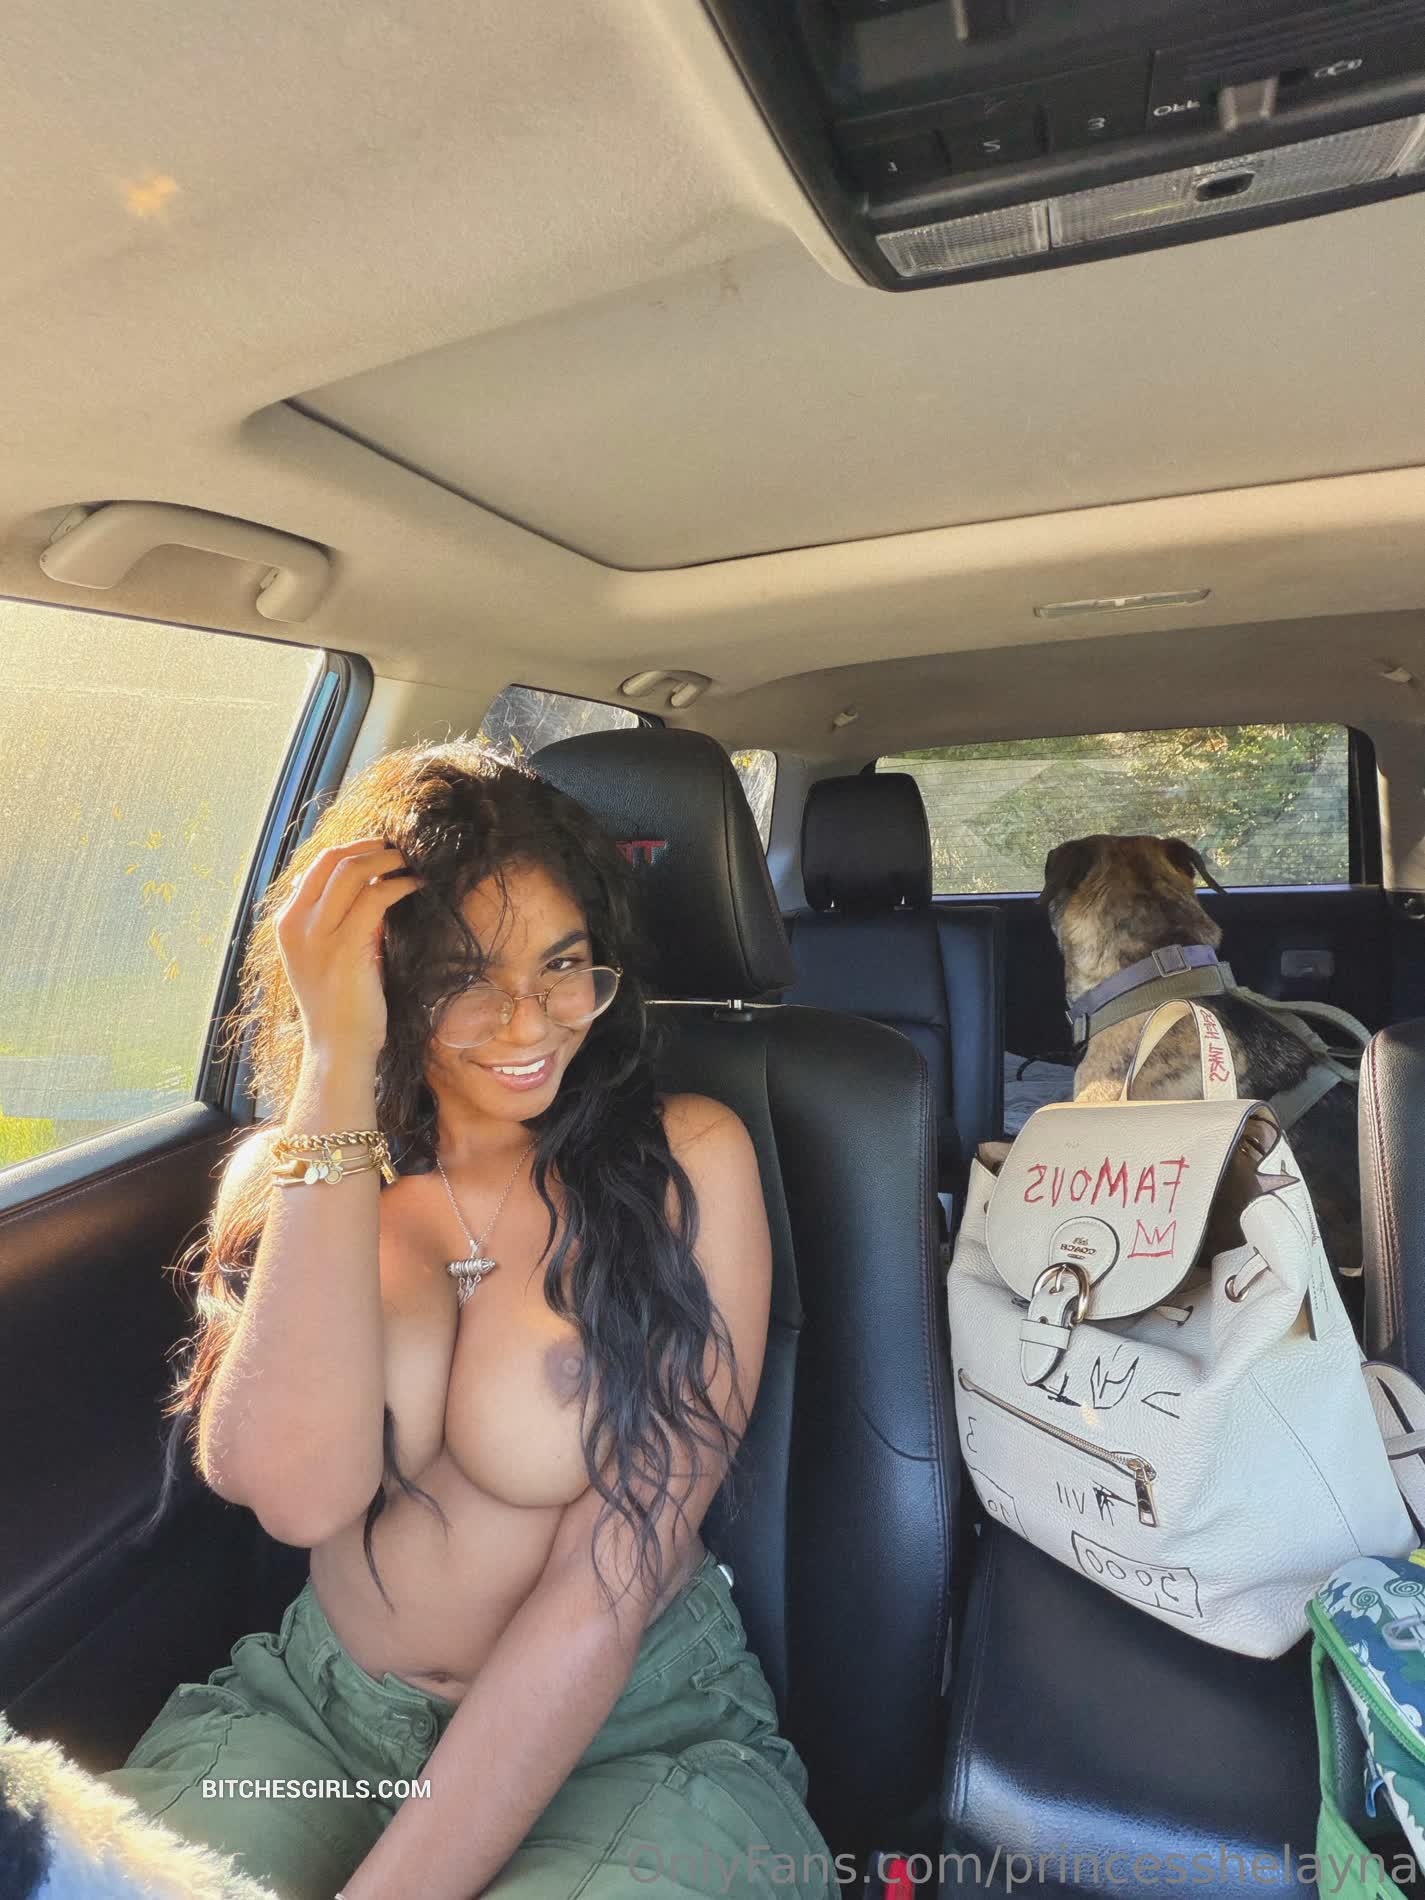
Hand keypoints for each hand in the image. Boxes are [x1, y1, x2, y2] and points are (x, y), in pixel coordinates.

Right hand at [274, 836, 423, 1061]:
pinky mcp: (346, 947)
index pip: (316, 867)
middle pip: (332, 860)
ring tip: (409, 863)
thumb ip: (343, 922)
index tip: (378, 848)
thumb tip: (374, 888)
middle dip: (368, 847)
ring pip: (351, 871)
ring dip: (385, 860)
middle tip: (397, 848)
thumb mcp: (330, 955)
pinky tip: (415, 885)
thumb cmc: (340, 1005)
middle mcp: (296, 924)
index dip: (350, 849)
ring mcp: (317, 935)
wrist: (337, 1048)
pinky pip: (375, 898)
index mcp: (287, 923)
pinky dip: (399, 885)